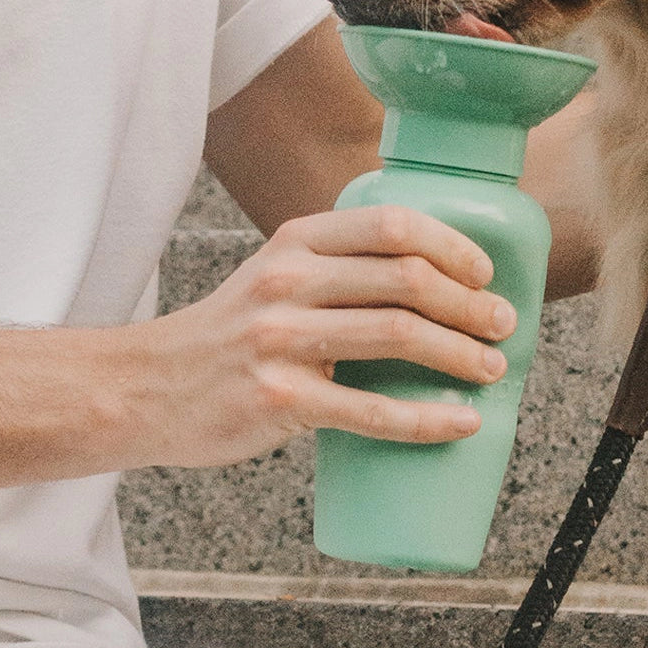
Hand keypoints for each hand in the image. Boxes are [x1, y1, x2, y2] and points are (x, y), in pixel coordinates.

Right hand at [125, 206, 516, 467]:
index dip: (451, 246)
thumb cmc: (228, 333)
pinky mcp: (280, 401)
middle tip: (502, 325)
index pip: (391, 225)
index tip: (483, 273)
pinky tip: (461, 422)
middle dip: (469, 305)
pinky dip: (428, 418)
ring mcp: (281, 340)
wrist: (145, 388)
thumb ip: (338, 266)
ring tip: (491, 369)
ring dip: (460, 355)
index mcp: (295, 241)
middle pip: (406, 280)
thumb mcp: (275, 274)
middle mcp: (288, 280)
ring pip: (398, 336)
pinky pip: (372, 411)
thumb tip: (433, 279)